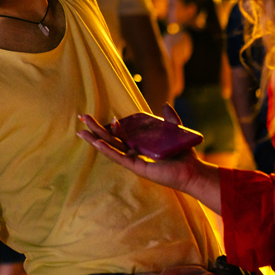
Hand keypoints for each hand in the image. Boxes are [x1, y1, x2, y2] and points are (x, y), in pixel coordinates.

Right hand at [77, 103, 207, 195]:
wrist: (193, 170)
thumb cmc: (184, 155)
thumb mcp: (175, 132)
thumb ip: (169, 119)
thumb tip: (165, 104)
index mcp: (138, 144)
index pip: (118, 134)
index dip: (107, 125)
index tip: (99, 117)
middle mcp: (133, 152)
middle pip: (109, 139)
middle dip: (94, 129)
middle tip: (81, 117)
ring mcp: (133, 159)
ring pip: (109, 148)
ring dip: (94, 139)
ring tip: (81, 131)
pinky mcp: (137, 166)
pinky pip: (119, 157)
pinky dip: (107, 150)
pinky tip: (97, 142)